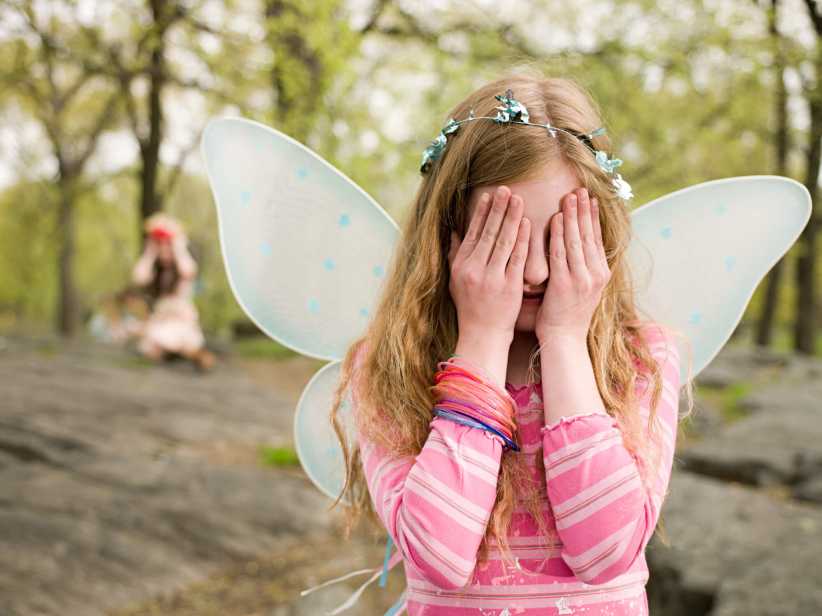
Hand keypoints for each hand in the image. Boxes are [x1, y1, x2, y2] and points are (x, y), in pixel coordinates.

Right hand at [448, 185, 529, 343]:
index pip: (473, 233)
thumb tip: (453, 231)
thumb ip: (455, 254)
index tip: (490, 195)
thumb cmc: (471, 307)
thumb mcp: (455, 281)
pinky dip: (523, 240)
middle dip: (498, 209)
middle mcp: (475, 270)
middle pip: (489, 233)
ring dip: (512, 218)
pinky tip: (528, 224)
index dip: (482, 213)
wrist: (483, 334)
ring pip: (504, 242)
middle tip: (506, 189)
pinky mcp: (509, 286)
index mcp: (461, 266)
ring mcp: (492, 278)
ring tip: (518, 200)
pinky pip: (517, 258)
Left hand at [536, 188, 609, 340]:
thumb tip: (579, 248)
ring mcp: (582, 279)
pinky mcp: (565, 284)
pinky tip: (554, 219)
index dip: (593, 217)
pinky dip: (558, 234)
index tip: (590, 198)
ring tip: (569, 196)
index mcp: (601, 273)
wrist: (564, 340)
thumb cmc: (567, 315)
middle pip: (589, 235)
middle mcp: (595, 274)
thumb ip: (583, 268)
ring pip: (576, 240)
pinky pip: (561, 254)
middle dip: (584, 210)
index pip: (597, 238)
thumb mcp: (583, 289)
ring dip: (572, 216)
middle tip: (580, 188)